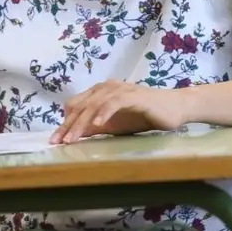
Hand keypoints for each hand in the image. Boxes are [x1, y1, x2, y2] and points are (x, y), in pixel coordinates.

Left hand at [52, 81, 187, 143]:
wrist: (175, 108)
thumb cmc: (145, 116)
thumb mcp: (114, 124)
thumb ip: (95, 127)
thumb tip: (74, 134)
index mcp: (101, 92)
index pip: (75, 106)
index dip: (64, 123)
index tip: (55, 141)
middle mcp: (108, 87)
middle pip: (81, 106)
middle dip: (68, 125)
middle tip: (58, 143)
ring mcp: (121, 90)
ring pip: (94, 105)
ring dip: (81, 122)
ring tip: (72, 139)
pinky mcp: (134, 96)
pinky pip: (115, 102)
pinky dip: (104, 113)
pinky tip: (97, 125)